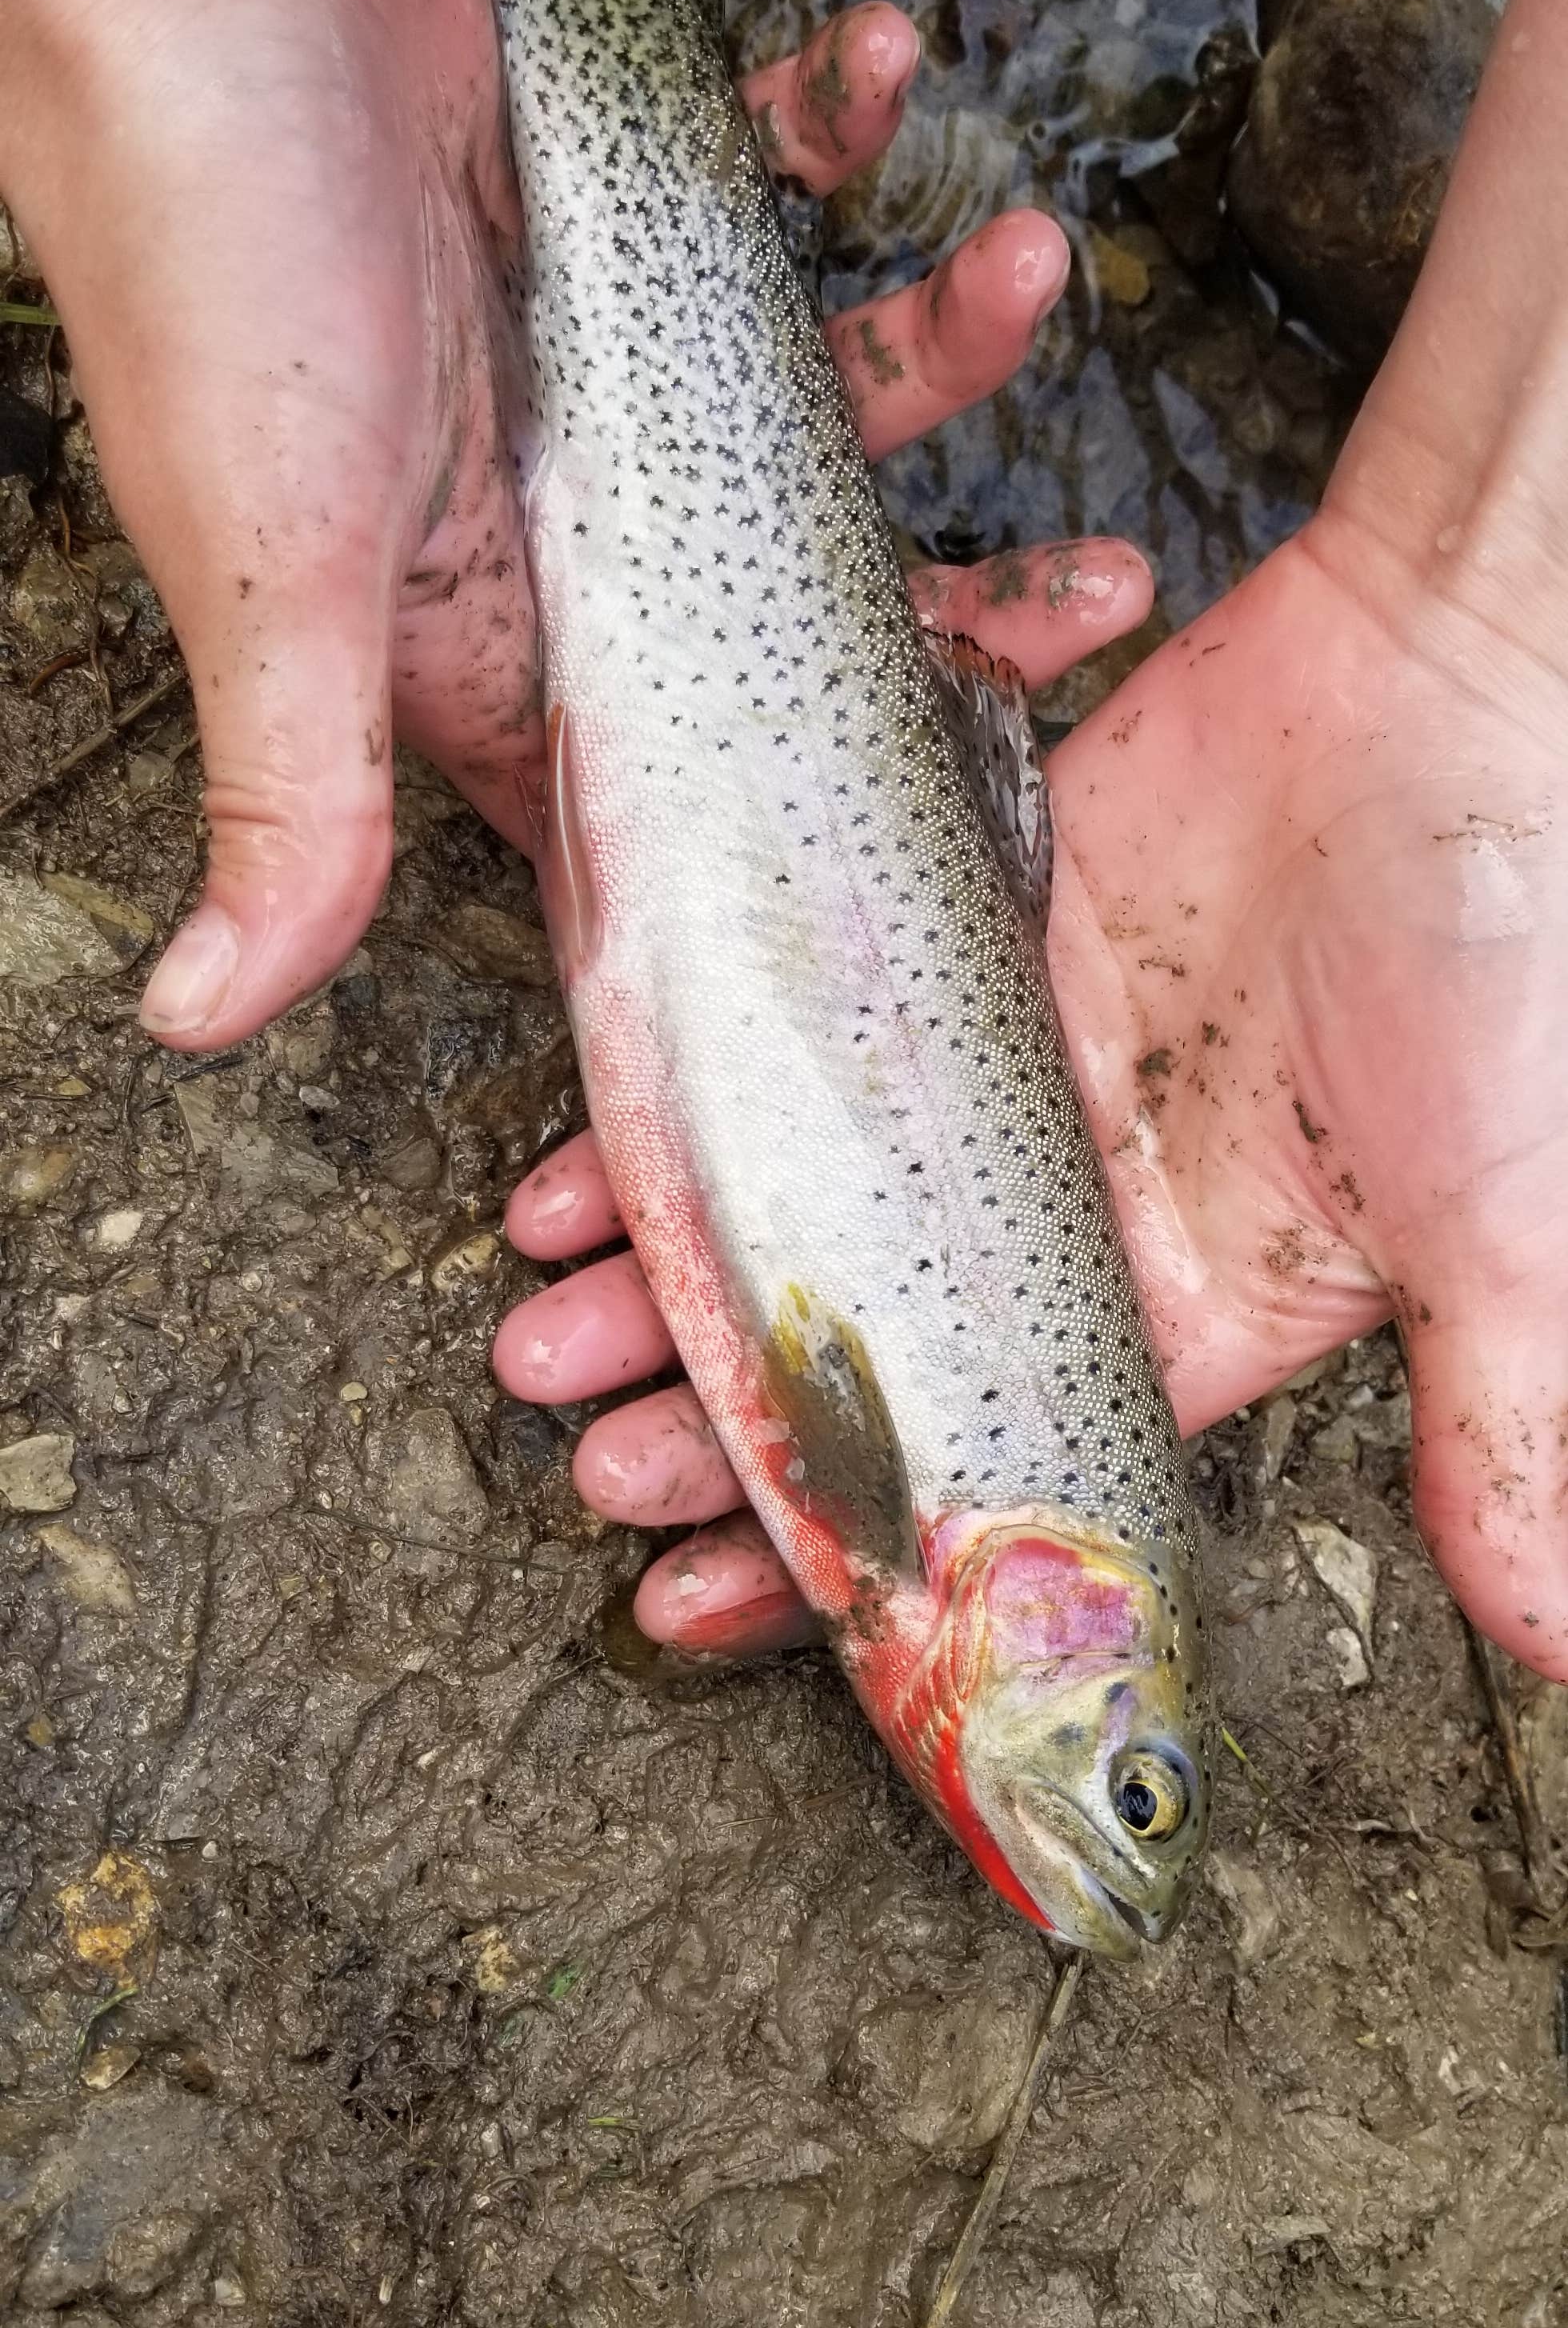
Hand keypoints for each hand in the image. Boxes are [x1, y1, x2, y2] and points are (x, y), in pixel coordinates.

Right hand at [0, 0, 1095, 1048]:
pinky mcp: (604, 181)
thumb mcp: (274, 569)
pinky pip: (761, 175)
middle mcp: (549, 509)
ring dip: (941, 336)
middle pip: (799, 597)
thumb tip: (200, 1019)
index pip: (671, 777)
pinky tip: (887, 70)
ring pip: (815, 387)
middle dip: (959, 594)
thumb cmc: (206, 249)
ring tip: (1034, 260)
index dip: (816, 810)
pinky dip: (835, 129)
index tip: (979, 813)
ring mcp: (592, 348)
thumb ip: (288, 801)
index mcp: (477, 626)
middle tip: (1101, 581)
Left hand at [498, 0, 1567, 1686]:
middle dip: (736, 1435)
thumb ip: (1510, 1428)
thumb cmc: (1521, 958)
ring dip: (675, 1285)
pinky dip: (686, 1103)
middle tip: (597, 1484)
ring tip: (544, 1354)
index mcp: (1216, 1302)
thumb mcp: (1515, 1231)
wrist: (1477, 685)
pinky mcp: (958, 936)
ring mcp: (1014, 1072)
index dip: (871, 1556)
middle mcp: (1098, 1207)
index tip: (724, 1624)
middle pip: (876, 1353)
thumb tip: (1559, 1642)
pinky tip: (568, 1174)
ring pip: (809, 1206)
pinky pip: (796, 1039)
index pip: (1004, 1472)